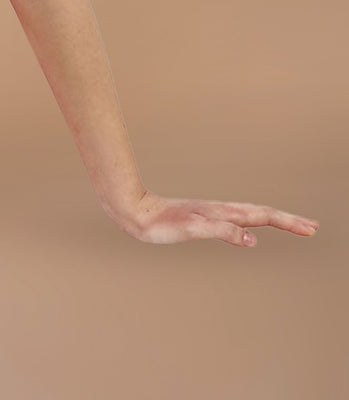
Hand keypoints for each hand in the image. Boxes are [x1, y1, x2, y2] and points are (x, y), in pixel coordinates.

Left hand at [113, 189, 319, 247]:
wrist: (135, 211)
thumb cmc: (161, 222)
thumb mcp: (191, 228)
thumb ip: (220, 231)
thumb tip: (252, 238)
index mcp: (222, 212)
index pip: (262, 215)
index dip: (287, 222)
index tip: (310, 228)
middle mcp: (221, 210)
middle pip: (262, 213)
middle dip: (288, 220)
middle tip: (313, 227)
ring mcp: (214, 213)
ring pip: (251, 214)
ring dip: (274, 219)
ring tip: (292, 224)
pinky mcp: (204, 218)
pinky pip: (237, 220)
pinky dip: (254, 223)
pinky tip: (253, 230)